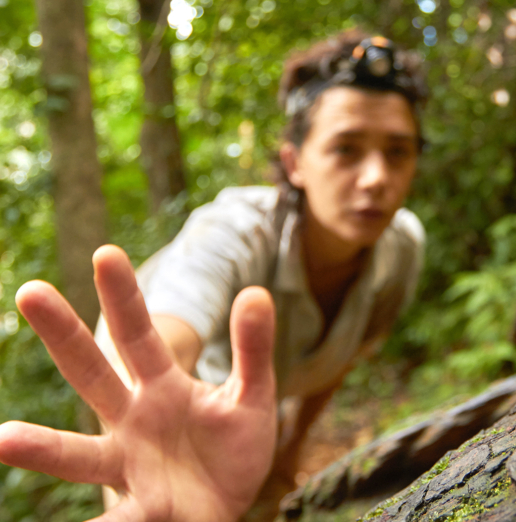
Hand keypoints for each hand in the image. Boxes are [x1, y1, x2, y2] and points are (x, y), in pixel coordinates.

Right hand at [0, 245, 277, 521]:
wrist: (231, 501)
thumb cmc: (232, 445)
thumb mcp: (252, 395)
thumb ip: (253, 350)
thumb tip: (256, 292)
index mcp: (161, 386)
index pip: (139, 334)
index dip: (124, 297)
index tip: (106, 253)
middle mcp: (133, 420)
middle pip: (94, 374)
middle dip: (65, 336)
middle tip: (31, 293)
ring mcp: (130, 466)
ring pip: (82, 455)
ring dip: (44, 448)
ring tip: (3, 440)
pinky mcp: (143, 510)